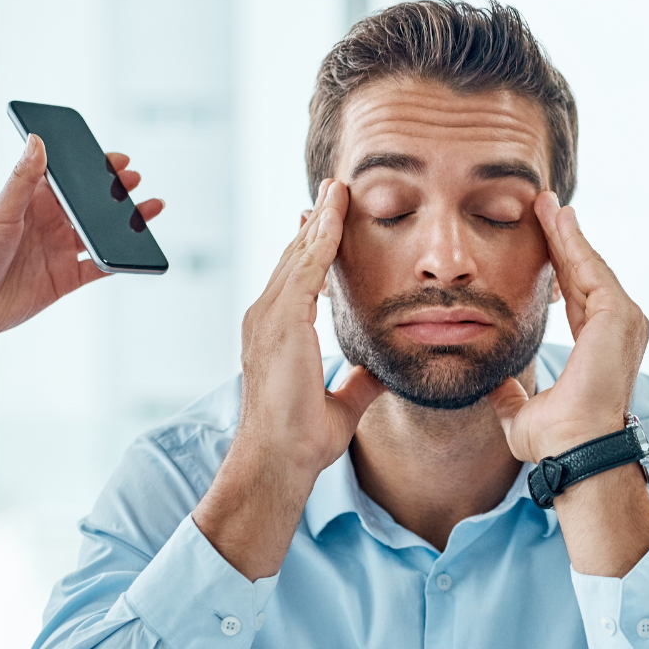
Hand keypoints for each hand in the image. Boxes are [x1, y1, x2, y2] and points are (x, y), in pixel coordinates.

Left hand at [0, 136, 165, 344]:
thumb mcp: (1, 213)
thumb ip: (23, 180)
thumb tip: (36, 141)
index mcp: (32, 204)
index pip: (67, 180)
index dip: (92, 169)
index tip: (116, 159)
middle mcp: (48, 225)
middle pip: (89, 205)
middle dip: (114, 193)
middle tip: (135, 180)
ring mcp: (59, 252)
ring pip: (100, 233)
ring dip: (124, 223)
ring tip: (149, 209)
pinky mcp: (65, 279)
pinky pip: (99, 267)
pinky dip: (119, 260)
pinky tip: (135, 252)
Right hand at [193, 180, 384, 576]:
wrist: (279, 459)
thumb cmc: (301, 440)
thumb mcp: (342, 404)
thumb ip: (359, 382)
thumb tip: (382, 372)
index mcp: (277, 334)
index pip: (298, 278)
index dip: (314, 248)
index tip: (329, 223)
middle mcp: (266, 318)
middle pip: (295, 257)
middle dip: (316, 223)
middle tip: (335, 189)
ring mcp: (268, 318)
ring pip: (298, 254)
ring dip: (321, 220)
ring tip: (338, 189)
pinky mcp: (280, 322)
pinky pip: (304, 268)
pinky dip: (320, 238)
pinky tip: (334, 214)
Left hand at [488, 193, 648, 462]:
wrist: (574, 449)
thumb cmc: (554, 441)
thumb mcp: (520, 413)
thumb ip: (509, 396)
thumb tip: (492, 385)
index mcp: (597, 347)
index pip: (574, 295)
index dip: (556, 266)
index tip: (538, 239)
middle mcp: (617, 330)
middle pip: (584, 273)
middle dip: (563, 239)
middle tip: (544, 205)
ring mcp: (623, 321)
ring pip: (588, 265)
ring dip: (567, 233)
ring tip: (547, 202)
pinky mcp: (619, 315)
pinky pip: (591, 269)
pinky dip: (574, 243)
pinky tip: (557, 219)